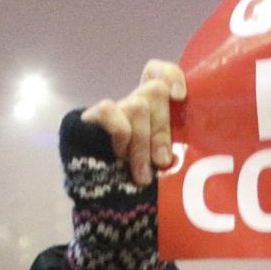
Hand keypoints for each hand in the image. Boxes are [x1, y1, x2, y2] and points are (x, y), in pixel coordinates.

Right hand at [81, 59, 186, 186]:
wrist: (100, 196)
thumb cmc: (138, 182)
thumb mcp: (160, 165)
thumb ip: (171, 151)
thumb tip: (178, 156)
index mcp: (154, 110)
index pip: (159, 72)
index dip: (171, 75)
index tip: (180, 97)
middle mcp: (134, 103)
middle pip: (155, 90)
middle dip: (161, 130)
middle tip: (161, 162)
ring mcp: (114, 110)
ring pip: (137, 106)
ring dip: (142, 144)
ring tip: (141, 174)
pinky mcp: (91, 118)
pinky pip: (110, 112)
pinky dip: (121, 135)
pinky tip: (118, 156)